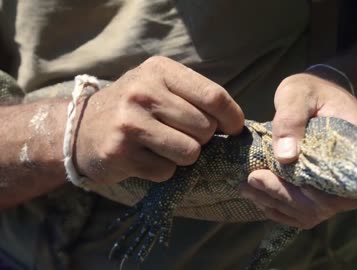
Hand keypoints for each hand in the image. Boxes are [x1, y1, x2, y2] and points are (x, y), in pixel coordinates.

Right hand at [75, 56, 243, 183]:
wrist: (78, 129)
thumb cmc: (133, 108)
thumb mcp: (159, 86)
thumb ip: (195, 97)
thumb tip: (236, 123)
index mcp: (159, 70)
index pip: (214, 96)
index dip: (232, 117)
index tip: (234, 128)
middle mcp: (143, 92)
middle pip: (205, 128)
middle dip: (202, 138)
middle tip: (182, 134)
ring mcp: (130, 123)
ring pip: (190, 152)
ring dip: (183, 156)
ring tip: (163, 146)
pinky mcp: (120, 153)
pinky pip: (167, 171)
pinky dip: (163, 170)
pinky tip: (144, 157)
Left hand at [239, 72, 356, 228]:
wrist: (320, 93)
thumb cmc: (311, 90)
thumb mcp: (298, 94)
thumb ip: (291, 120)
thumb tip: (285, 157)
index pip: (337, 188)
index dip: (300, 192)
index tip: (263, 178)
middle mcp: (355, 175)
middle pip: (322, 205)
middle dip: (281, 197)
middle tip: (248, 181)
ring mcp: (340, 186)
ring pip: (311, 212)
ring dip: (277, 205)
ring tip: (247, 189)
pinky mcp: (325, 190)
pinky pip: (306, 211)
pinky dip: (281, 208)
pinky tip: (260, 197)